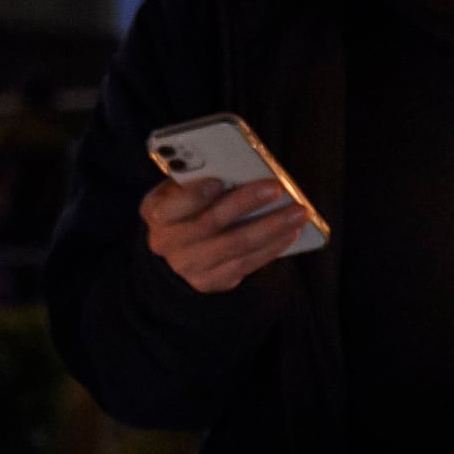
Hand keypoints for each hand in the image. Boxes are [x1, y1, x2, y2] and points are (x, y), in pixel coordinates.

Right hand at [143, 174, 315, 294]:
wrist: (177, 249)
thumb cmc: (186, 207)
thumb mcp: (180, 190)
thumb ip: (198, 180)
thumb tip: (240, 171)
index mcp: (155, 212)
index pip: (172, 206)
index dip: (194, 195)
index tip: (220, 180)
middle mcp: (166, 242)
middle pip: (209, 224)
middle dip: (245, 204)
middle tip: (275, 188)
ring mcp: (187, 265)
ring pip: (234, 246)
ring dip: (270, 227)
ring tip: (298, 212)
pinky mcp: (209, 281)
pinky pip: (245, 264)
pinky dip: (271, 248)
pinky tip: (290, 233)